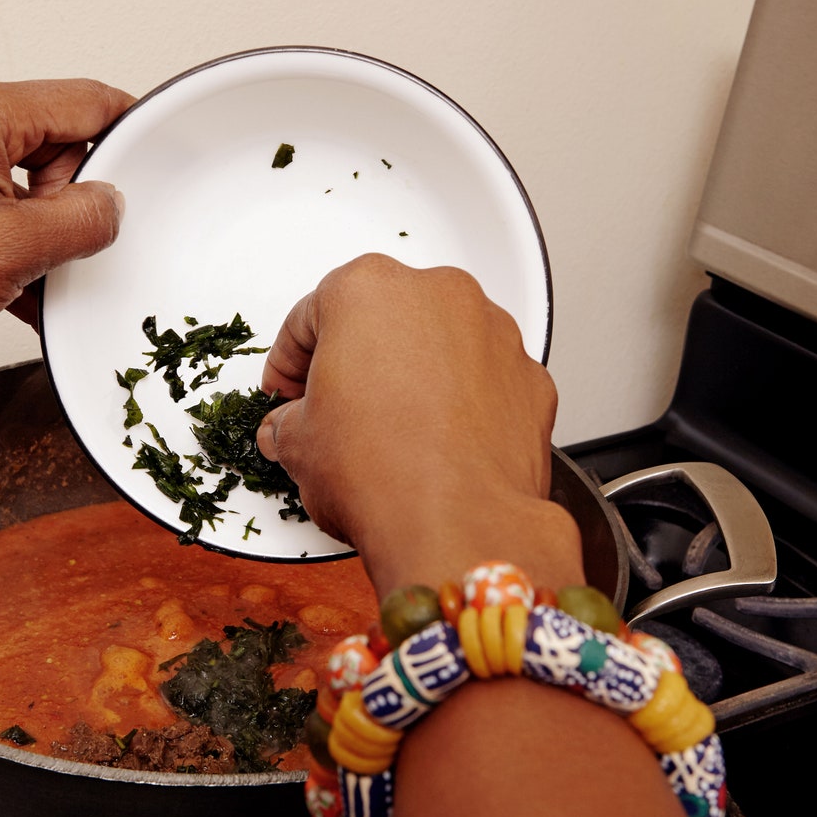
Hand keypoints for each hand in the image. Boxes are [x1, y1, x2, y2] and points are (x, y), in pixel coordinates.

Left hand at [0, 77, 133, 371]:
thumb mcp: (11, 255)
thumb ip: (80, 220)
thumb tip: (107, 205)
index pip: (82, 102)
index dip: (125, 136)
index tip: (147, 165)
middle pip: (47, 136)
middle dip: (64, 197)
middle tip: (52, 252)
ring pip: (12, 166)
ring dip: (29, 219)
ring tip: (13, 274)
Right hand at [255, 254, 583, 598]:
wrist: (457, 526)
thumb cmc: (384, 474)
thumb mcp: (299, 445)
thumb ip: (288, 423)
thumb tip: (290, 430)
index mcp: (368, 290)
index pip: (311, 315)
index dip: (289, 360)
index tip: (288, 389)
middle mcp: (437, 296)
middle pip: (382, 318)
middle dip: (357, 361)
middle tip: (336, 408)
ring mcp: (492, 333)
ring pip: (440, 343)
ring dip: (415, 376)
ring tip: (392, 430)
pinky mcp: (529, 378)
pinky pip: (485, 379)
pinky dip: (464, 402)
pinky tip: (439, 442)